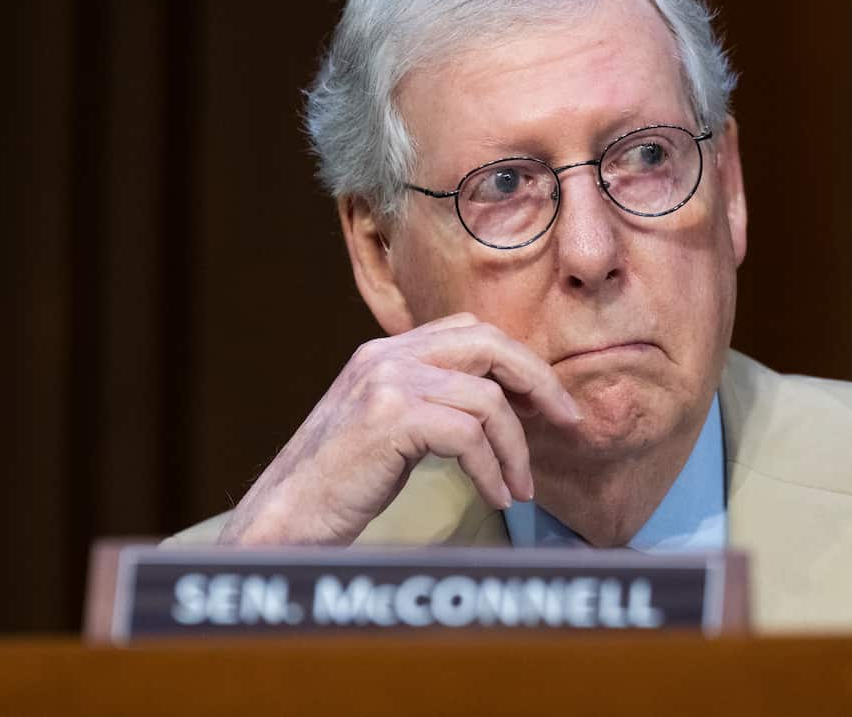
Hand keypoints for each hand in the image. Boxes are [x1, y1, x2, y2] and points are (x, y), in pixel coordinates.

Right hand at [217, 312, 582, 544]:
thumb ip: (432, 401)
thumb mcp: (388, 426)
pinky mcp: (388, 419)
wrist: (283, 520)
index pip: (473, 331)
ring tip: (521, 489)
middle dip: (538, 382)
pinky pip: (468, 436)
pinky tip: (495, 497)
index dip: (520, 362)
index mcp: (386, 352)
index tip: (549, 403)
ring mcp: (385, 383)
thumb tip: (503, 403)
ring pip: (486, 399)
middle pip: (489, 344)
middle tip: (567, 422)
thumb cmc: (340, 485)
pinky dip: (492, 470)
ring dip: (516, 449)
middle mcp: (386, 356)